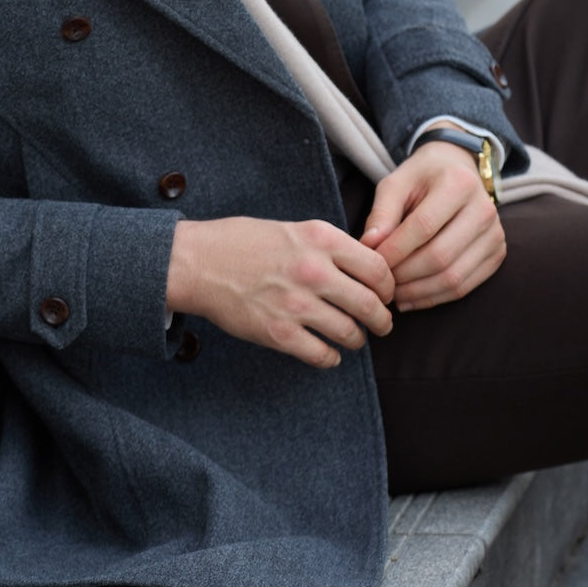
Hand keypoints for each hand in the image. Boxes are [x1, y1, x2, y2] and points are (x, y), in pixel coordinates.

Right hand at [166, 215, 394, 368]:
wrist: (199, 262)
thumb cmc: (243, 242)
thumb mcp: (293, 228)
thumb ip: (328, 246)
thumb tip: (364, 268)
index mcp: (321, 238)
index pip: (378, 268)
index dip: (388, 286)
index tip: (386, 294)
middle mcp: (314, 270)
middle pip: (371, 304)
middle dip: (382, 320)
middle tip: (382, 324)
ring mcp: (296, 304)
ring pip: (351, 333)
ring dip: (357, 340)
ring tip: (354, 338)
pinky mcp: (279, 333)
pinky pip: (322, 355)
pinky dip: (331, 358)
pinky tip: (328, 352)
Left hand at [360, 139, 505, 310]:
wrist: (458, 172)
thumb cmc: (422, 178)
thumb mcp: (395, 184)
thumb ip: (381, 213)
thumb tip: (369, 247)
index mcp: (459, 183)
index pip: (423, 226)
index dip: (395, 249)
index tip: (372, 261)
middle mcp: (484, 209)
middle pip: (440, 256)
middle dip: (405, 275)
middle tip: (381, 282)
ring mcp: (496, 234)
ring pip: (453, 277)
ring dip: (417, 291)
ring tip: (392, 293)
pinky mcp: (497, 254)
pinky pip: (465, 287)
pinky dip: (434, 298)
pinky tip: (410, 298)